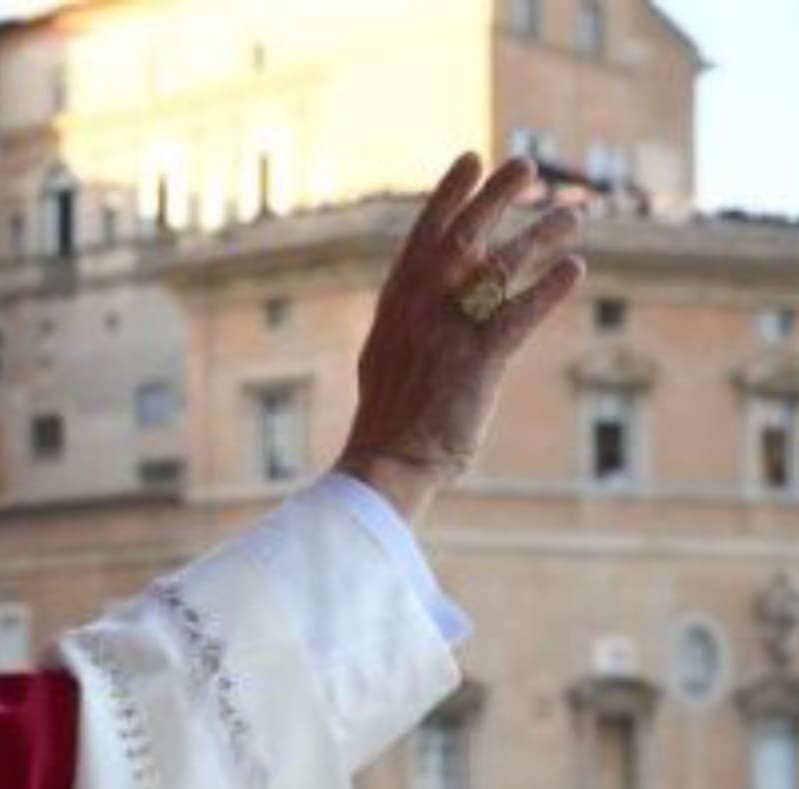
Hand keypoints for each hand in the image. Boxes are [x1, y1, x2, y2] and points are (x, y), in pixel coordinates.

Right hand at [339, 153, 585, 519]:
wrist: (387, 458)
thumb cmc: (391, 413)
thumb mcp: (388, 350)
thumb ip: (410, 315)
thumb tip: (426, 291)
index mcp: (396, 301)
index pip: (424, 233)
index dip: (450, 194)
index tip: (471, 159)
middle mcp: (420, 306)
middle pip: (463, 235)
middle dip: (496, 196)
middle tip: (527, 165)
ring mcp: (448, 330)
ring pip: (498, 267)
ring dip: (539, 235)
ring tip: (571, 212)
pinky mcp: (477, 360)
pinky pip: (519, 314)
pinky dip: (549, 288)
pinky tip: (573, 268)